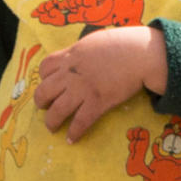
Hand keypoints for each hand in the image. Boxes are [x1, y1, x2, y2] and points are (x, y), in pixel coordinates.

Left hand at [33, 26, 167, 141]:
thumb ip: (82, 51)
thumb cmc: (122, 43)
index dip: (44, 78)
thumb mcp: (94, 41)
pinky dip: (74, 133)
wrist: (140, 53)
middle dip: (41, 102)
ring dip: (51, 122)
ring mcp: (82, 89)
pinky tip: (71, 139)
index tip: (49, 83)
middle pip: (44, 91)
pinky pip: (80, 122)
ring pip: (57, 110)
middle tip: (45, 107)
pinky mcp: (97, 102)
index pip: (45, 68)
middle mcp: (71, 74)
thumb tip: (80, 55)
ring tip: (52, 127)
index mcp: (70, 56)